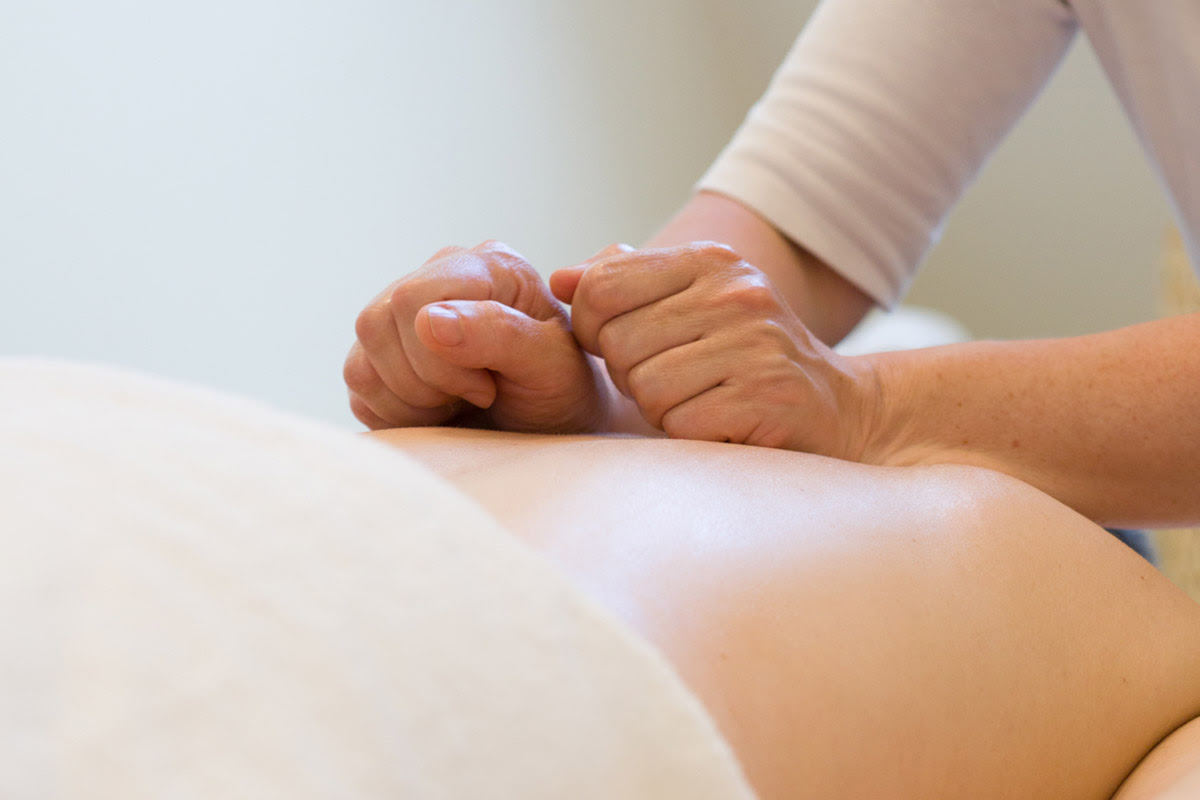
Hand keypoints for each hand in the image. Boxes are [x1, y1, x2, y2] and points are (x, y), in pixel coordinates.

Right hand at [345, 240, 608, 432]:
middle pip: (377, 324)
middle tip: (477, 397)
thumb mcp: (552, 367)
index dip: (440, 358)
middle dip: (425, 382)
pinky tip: (440, 412)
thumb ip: (501, 334)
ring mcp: (402, 316)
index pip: (413, 298)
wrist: (554, 428)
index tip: (489, 388)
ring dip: (411, 401)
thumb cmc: (562, 392)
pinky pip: (359, 388)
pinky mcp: (381, 356)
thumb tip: (429, 320)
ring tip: (460, 404)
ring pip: (361, 361)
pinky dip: (397, 414)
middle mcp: (436, 278)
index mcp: (484, 265)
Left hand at [550, 242, 879, 456]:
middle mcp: (737, 293)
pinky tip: (724, 424)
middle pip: (617, 344)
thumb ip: (624, 286)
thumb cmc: (746, 361)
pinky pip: (680, 423)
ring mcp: (757, 343)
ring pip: (646, 387)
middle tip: (680, 381)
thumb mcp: (691, 306)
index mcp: (711, 262)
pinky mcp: (767, 396)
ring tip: (704, 401)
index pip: (601, 287)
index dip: (593, 329)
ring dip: (663, 410)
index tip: (624, 346)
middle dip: (633, 375)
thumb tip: (559, 280)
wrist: (841, 410)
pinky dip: (690, 434)